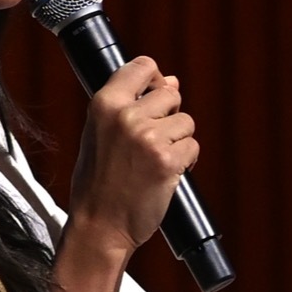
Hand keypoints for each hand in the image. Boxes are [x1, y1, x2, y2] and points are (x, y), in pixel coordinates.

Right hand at [68, 56, 198, 255]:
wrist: (100, 225)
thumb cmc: (99, 182)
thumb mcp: (101, 134)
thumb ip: (131, 106)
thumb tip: (172, 82)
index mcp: (104, 104)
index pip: (143, 66)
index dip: (155, 79)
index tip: (155, 94)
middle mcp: (126, 116)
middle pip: (171, 95)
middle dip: (169, 116)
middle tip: (151, 143)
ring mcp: (148, 138)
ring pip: (186, 122)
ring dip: (179, 141)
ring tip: (155, 161)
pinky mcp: (167, 161)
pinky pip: (192, 147)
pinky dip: (185, 162)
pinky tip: (166, 174)